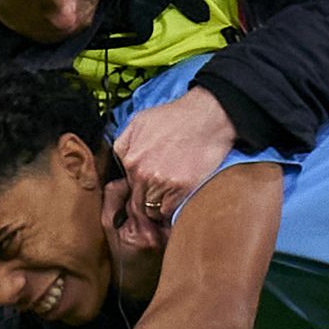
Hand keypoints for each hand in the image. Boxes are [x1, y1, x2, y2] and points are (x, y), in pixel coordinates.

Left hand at [110, 88, 236, 223]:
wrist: (207, 117)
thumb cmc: (177, 116)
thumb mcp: (139, 120)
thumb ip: (124, 143)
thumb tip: (121, 161)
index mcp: (130, 158)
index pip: (125, 187)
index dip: (137, 188)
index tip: (146, 188)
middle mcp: (141, 173)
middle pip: (136, 201)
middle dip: (146, 199)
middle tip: (160, 193)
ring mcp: (161, 183)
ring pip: (151, 209)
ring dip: (159, 206)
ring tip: (170, 194)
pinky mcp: (181, 190)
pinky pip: (169, 211)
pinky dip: (172, 208)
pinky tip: (178, 196)